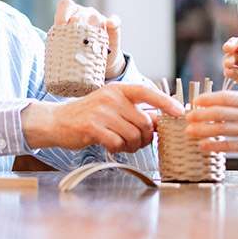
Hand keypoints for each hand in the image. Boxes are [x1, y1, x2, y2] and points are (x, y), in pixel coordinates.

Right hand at [21, 83, 184, 153]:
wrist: (57, 121)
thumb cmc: (89, 115)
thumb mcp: (112, 106)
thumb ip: (135, 111)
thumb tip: (161, 121)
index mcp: (119, 90)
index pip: (148, 92)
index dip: (166, 102)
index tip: (180, 111)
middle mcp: (112, 98)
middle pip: (144, 122)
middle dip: (145, 137)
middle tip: (136, 141)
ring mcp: (102, 112)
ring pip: (134, 135)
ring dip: (131, 145)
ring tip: (121, 143)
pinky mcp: (93, 127)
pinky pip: (118, 144)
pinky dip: (118, 149)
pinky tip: (110, 145)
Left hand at [54, 0, 125, 79]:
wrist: (95, 61)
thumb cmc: (76, 50)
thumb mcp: (65, 43)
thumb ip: (58, 38)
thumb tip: (52, 43)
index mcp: (73, 12)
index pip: (66, 5)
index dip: (61, 16)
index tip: (59, 28)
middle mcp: (87, 12)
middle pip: (79, 15)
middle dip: (73, 29)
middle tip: (72, 44)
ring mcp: (100, 19)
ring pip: (95, 20)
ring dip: (90, 33)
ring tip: (86, 47)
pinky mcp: (113, 29)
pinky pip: (115, 21)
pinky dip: (113, 21)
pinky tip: (109, 23)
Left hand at [185, 90, 237, 158]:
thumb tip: (229, 100)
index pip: (225, 97)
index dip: (208, 99)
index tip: (196, 101)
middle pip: (219, 113)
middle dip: (200, 115)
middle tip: (187, 117)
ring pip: (221, 129)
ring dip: (202, 130)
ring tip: (190, 132)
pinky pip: (231, 146)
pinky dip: (215, 146)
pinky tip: (204, 146)